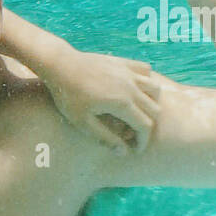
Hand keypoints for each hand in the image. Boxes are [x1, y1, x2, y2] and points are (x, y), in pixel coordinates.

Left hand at [44, 49, 160, 151]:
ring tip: (138, 112)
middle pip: (155, 109)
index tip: (135, 150)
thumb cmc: (68, 96)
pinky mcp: (123, 62)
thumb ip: (104, 138)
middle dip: (148, 126)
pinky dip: (146, 81)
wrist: (60, 65)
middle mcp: (131, 87)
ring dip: (152, 103)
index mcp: (122, 103)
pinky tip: (134, 89)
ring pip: (155, 89)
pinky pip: (145, 70)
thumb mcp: (82, 122)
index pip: (145, 126)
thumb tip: (123, 152)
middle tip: (133, 134)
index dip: (143, 141)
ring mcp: (128, 72)